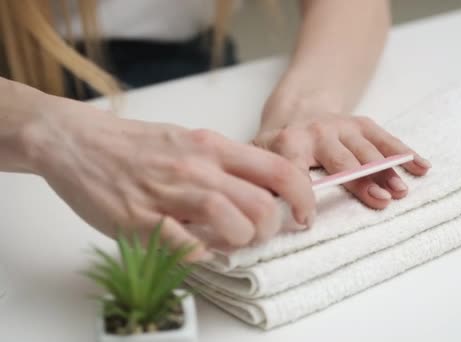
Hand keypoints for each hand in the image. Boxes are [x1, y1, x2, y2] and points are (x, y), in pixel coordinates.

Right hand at [24, 96, 315, 260]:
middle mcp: (197, 169)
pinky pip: (185, 246)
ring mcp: (168, 195)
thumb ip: (226, 163)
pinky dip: (202, 255)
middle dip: (271, 229)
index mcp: (212, 146)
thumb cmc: (136, 144)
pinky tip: (199, 249)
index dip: (303, 196)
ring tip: (231, 242)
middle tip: (261, 234)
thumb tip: (262, 190)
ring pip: (231, 224)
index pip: (279, 170)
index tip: (303, 214)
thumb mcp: (189, 139)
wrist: (77, 142)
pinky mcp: (140, 221)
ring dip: (240, 242)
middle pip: (262, 205)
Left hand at [254, 112, 430, 208]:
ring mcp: (343, 126)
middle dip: (360, 182)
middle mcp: (317, 133)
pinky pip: (386, 139)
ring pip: (368, 151)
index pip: (294, 171)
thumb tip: (263, 214)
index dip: (301, 196)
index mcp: (288, 144)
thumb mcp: (261, 159)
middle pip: (342, 161)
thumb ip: (263, 182)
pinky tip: (422, 167)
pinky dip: (405, 153)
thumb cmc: (279, 147)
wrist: (298, 110)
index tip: (307, 221)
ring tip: (400, 191)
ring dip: (386, 172)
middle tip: (379, 201)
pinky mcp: (362, 123)